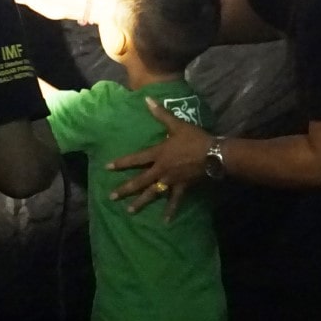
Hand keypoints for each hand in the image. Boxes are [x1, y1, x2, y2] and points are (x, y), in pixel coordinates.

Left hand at [107, 97, 212, 219]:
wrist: (213, 154)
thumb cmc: (194, 138)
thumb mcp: (177, 125)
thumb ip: (160, 114)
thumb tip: (147, 99)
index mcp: (158, 154)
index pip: (135, 159)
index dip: (121, 163)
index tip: (107, 168)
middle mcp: (161, 170)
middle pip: (140, 181)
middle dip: (125, 189)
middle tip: (111, 197)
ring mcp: (170, 181)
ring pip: (152, 193)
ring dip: (141, 202)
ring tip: (129, 210)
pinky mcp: (181, 187)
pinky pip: (174, 201)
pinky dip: (170, 211)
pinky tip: (165, 221)